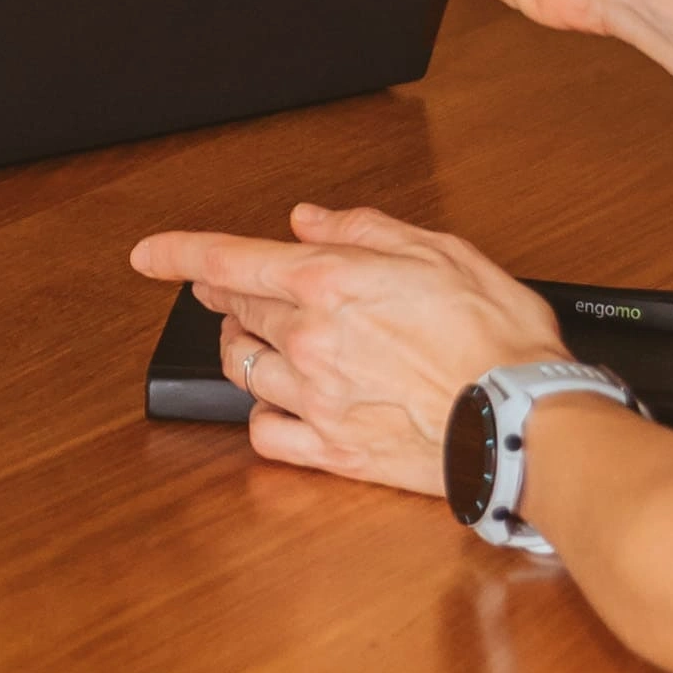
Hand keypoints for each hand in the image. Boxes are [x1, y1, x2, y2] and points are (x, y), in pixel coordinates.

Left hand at [130, 201, 565, 498]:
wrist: (525, 422)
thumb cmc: (498, 338)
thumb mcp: (443, 253)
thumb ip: (366, 231)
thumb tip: (312, 220)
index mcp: (331, 284)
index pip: (227, 262)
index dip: (177, 254)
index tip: (146, 255)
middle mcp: (310, 341)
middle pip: (237, 313)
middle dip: (231, 298)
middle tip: (239, 293)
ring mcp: (315, 399)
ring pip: (244, 370)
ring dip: (244, 351)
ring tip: (268, 343)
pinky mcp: (331, 451)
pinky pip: (266, 433)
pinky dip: (265, 416)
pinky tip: (284, 406)